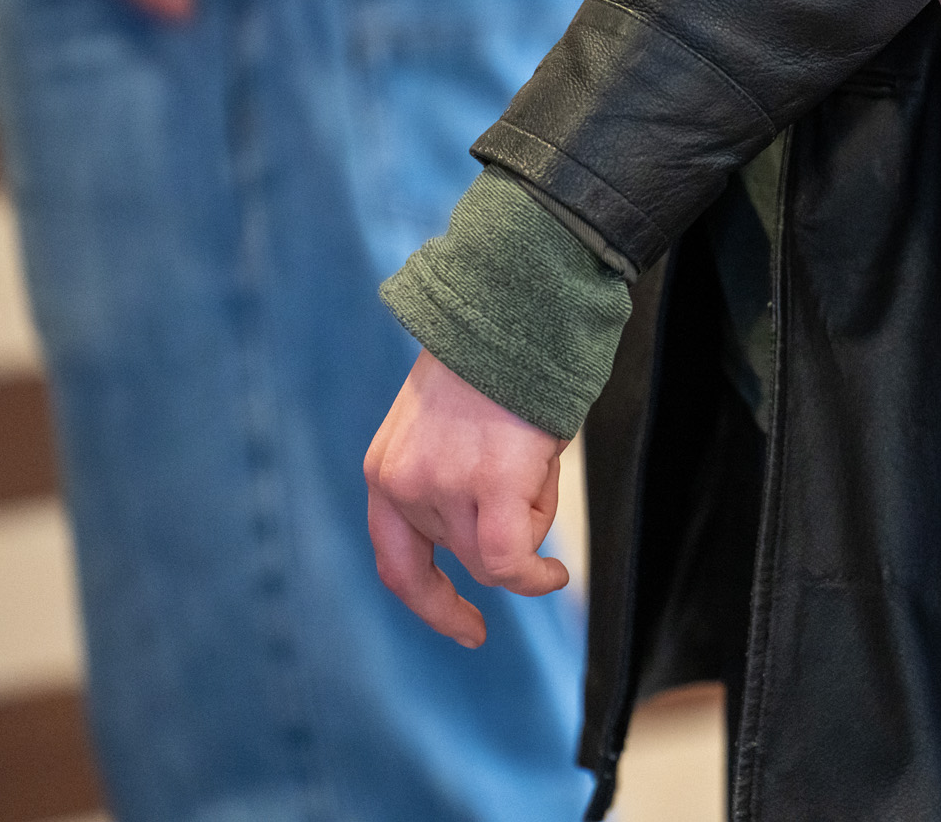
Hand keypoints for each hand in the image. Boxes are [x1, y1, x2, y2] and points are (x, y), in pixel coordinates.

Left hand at [364, 349, 569, 647]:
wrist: (516, 311)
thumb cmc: (497, 363)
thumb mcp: (447, 430)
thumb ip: (450, 484)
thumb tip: (491, 549)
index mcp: (385, 471)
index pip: (397, 561)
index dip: (430, 604)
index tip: (470, 629)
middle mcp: (402, 485)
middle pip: (459, 556)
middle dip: (505, 534)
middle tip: (534, 481)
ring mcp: (443, 487)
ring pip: (491, 556)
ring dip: (531, 525)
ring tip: (542, 465)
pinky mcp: (489, 485)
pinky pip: (509, 561)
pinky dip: (534, 576)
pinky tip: (556, 575)